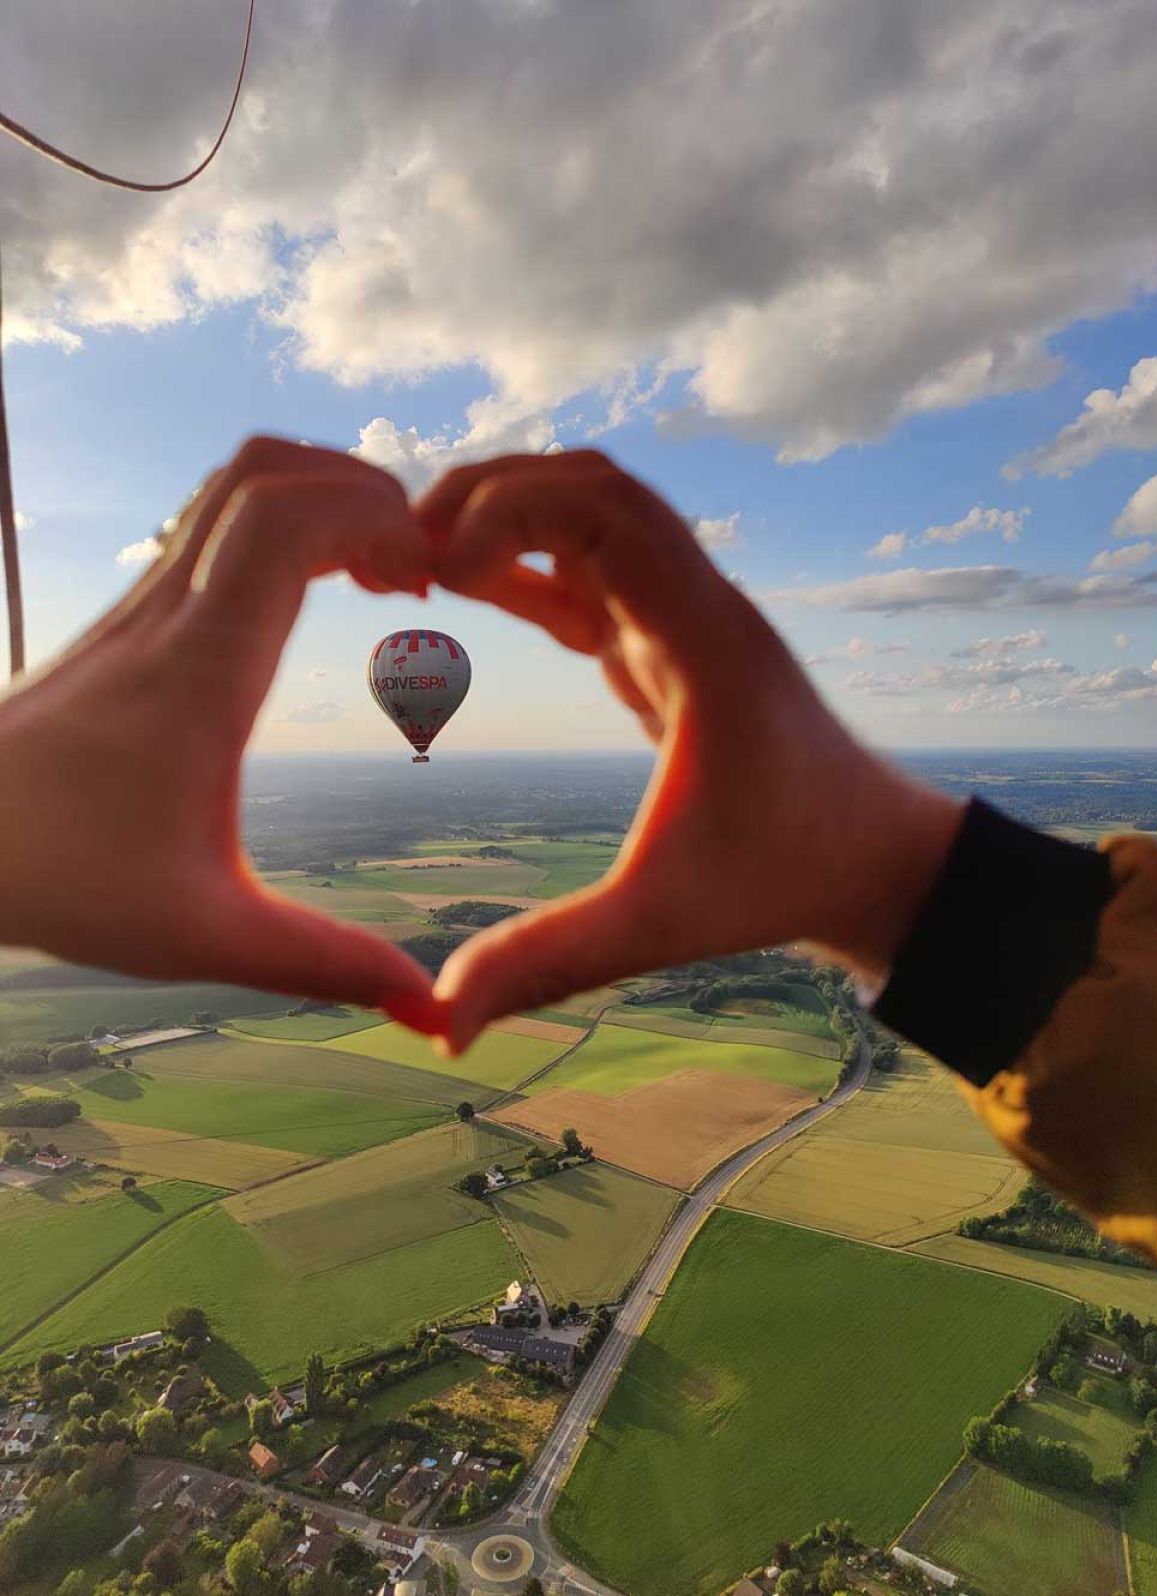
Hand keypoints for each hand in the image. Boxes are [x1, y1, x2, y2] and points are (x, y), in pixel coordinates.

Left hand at [0, 436, 440, 1028]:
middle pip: (265, 472)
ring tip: (375, 570)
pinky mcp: (127, 622)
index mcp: (201, 672)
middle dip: (361, 490)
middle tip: (416, 567)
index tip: (425, 580)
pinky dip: (279, 524)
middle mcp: (168, 615)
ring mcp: (140, 608)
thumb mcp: (206, 937)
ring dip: (318, 497)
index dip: (373, 517)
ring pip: (231, 485)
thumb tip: (431, 1014)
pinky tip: (310, 598)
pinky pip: (210, 525)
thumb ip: (327, 966)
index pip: (286, 523)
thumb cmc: (60, 883)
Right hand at [418, 450, 962, 1050]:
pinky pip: (595, 572)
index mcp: (704, 642)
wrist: (871, 860)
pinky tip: (468, 589)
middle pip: (596, 488)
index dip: (512, 510)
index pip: (609, 513)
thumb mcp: (658, 925)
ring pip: (597, 516)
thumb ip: (549, 962)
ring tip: (421, 557)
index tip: (434, 561)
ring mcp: (688, 619)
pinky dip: (529, 563)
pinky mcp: (673, 645)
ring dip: (514, 517)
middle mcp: (699, 608)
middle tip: (405, 542)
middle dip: (497, 494)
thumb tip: (441, 1025)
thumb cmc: (779, 880)